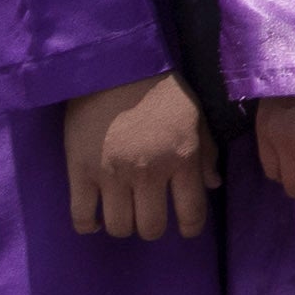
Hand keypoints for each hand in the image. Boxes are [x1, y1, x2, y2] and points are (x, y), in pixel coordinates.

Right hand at [59, 76, 218, 244]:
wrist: (114, 65)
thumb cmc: (161, 89)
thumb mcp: (195, 117)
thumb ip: (206, 153)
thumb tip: (213, 185)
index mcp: (182, 158)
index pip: (191, 214)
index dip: (190, 229)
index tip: (186, 229)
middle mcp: (148, 171)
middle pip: (151, 227)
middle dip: (153, 227)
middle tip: (149, 214)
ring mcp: (113, 173)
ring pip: (119, 227)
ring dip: (124, 225)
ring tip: (123, 212)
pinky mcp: (81, 170)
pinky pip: (81, 216)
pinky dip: (88, 225)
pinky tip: (94, 220)